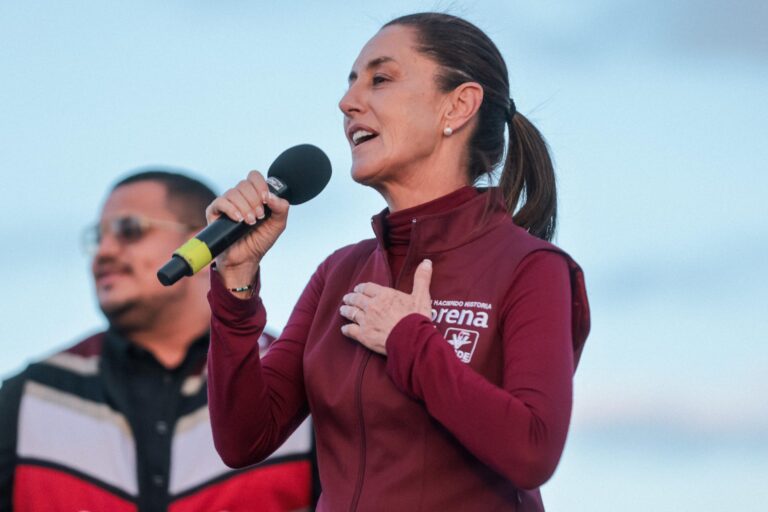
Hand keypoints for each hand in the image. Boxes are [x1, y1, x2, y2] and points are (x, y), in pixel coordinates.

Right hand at [205, 171, 289, 287]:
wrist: (246, 259)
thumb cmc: (260, 241)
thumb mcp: (277, 225)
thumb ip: (281, 208)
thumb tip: (271, 196)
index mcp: (253, 195)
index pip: (254, 177)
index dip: (261, 185)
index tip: (266, 201)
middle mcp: (239, 197)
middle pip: (244, 184)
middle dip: (254, 201)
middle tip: (258, 216)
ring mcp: (226, 204)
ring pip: (233, 192)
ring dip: (245, 207)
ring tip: (250, 222)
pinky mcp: (214, 212)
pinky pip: (220, 202)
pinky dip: (231, 209)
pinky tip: (238, 219)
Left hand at [340, 259, 432, 354]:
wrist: (412, 339)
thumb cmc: (417, 318)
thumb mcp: (421, 295)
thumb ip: (421, 278)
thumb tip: (427, 261)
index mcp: (384, 295)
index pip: (367, 287)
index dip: (361, 288)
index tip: (358, 289)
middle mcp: (372, 306)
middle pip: (356, 299)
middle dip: (350, 298)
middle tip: (347, 298)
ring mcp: (366, 320)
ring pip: (351, 313)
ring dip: (346, 310)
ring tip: (343, 310)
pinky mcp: (363, 335)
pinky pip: (350, 330)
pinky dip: (346, 329)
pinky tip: (344, 329)